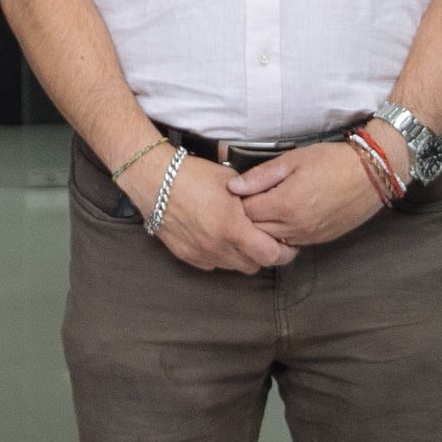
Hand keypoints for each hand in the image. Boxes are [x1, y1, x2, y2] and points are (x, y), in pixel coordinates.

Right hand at [120, 153, 299, 273]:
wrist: (154, 179)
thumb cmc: (193, 175)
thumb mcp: (231, 182)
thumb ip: (253, 202)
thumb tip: (271, 213)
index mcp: (233, 228)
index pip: (271, 255)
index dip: (284, 251)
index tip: (287, 243)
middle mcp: (218, 246)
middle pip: (254, 265)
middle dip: (263, 254)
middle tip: (264, 238)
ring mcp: (201, 253)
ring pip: (234, 267)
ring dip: (241, 256)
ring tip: (239, 236)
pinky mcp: (186, 255)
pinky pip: (213, 263)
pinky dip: (220, 255)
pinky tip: (217, 237)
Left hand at [228, 141, 387, 245]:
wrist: (371, 175)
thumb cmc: (332, 162)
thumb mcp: (293, 160)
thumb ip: (261, 176)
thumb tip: (233, 187)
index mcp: (285, 204)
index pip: (246, 212)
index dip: (239, 200)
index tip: (240, 190)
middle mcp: (296, 225)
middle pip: (256, 230)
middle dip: (248, 216)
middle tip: (250, 199)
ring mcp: (309, 236)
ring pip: (272, 240)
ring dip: (264, 228)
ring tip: (266, 208)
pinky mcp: (320, 240)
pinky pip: (291, 243)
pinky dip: (282, 234)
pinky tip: (283, 218)